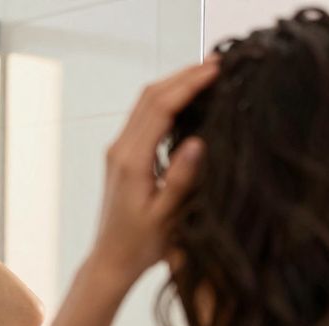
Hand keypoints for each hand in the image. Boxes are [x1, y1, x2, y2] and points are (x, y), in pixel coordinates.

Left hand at [91, 59, 218, 281]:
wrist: (111, 261)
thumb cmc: (140, 245)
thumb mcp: (166, 216)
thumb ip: (181, 179)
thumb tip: (197, 141)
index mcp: (131, 161)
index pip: (160, 108)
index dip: (188, 85)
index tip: (216, 70)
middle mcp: (120, 150)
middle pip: (149, 97)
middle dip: (183, 76)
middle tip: (218, 62)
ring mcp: (118, 151)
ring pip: (144, 103)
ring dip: (174, 84)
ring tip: (207, 72)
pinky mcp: (122, 156)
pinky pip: (143, 117)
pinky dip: (166, 100)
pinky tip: (187, 99)